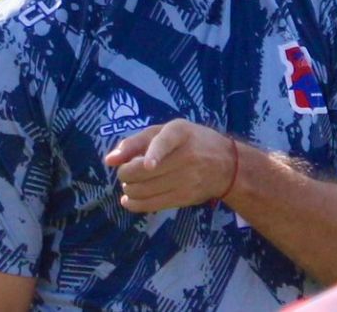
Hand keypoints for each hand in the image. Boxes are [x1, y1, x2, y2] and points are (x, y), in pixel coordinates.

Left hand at [103, 119, 236, 212]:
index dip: (156, 153)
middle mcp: (186, 156)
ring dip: (129, 188)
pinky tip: (129, 199)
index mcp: (180, 132)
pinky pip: (152, 205)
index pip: (166, 142)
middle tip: (126, 171)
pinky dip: (134, 203)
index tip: (148, 165)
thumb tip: (109, 161)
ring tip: (131, 183)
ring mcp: (187, 179)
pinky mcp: (185, 198)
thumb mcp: (166, 131)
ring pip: (144, 190)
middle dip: (125, 173)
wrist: (226, 164)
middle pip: (144, 171)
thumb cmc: (190, 141)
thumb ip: (135, 142)